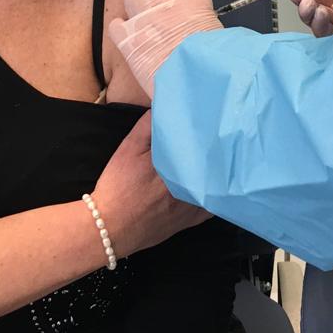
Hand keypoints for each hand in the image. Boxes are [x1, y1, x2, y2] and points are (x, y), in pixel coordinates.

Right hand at [93, 113, 209, 257]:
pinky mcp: (192, 221)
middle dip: (217, 150)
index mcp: (176, 166)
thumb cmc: (118, 185)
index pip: (202, 145)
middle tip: (221, 135)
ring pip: (217, 184)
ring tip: (223, 155)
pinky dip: (217, 192)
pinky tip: (217, 182)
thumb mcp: (129, 148)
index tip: (214, 120)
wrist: (110, 227)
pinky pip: (214, 205)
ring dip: (220, 171)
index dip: (210, 132)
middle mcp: (190, 186)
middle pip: (214, 164)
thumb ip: (148, 126)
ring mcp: (193, 206)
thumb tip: (166, 106)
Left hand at [108, 0, 221, 95]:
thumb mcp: (218, 34)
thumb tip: (203, 32)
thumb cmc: (211, 61)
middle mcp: (165, 0)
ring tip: (142, 16)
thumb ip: (207, 25)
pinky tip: (130, 38)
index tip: (189, 12)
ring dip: (135, 1)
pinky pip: (115, 24)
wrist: (193, 78)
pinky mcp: (127, 36)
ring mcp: (143, 15)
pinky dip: (121, 30)